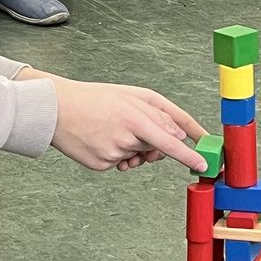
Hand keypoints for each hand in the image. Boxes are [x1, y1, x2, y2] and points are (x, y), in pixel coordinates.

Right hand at [50, 78, 207, 172]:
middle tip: (136, 129)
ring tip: (110, 129)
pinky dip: (115, 154)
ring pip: (138, 156)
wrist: (55, 108)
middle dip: (155, 143)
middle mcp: (126, 136)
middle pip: (157, 148)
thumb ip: (159, 114)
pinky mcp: (101, 165)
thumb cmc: (95, 98)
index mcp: (135, 116)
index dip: (189, 155)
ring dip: (132, 146)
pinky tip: (100, 139)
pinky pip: (120, 163)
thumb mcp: (130, 95)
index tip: (205, 165)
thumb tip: (179, 137)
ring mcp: (113, 153)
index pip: (170, 141)